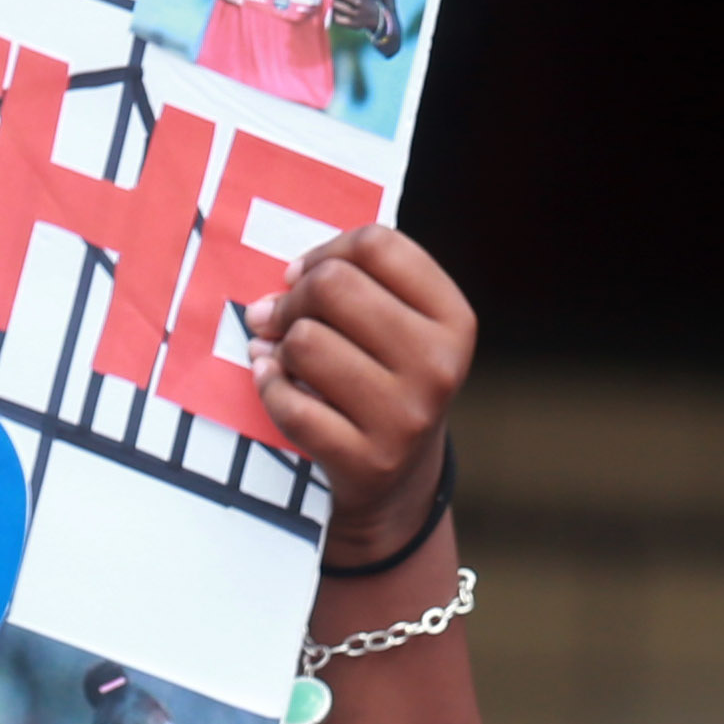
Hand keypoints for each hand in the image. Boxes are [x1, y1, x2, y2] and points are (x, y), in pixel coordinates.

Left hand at [248, 226, 468, 537]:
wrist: (399, 479)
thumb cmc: (385, 378)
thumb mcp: (399, 325)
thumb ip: (353, 284)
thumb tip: (275, 294)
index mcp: (454, 319)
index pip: (377, 244)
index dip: (327, 251)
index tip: (306, 275)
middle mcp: (439, 366)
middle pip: (335, 285)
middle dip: (293, 297)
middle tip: (278, 316)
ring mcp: (407, 417)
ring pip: (306, 341)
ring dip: (282, 346)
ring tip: (286, 356)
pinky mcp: (369, 460)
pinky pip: (290, 404)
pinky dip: (269, 387)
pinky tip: (273, 382)